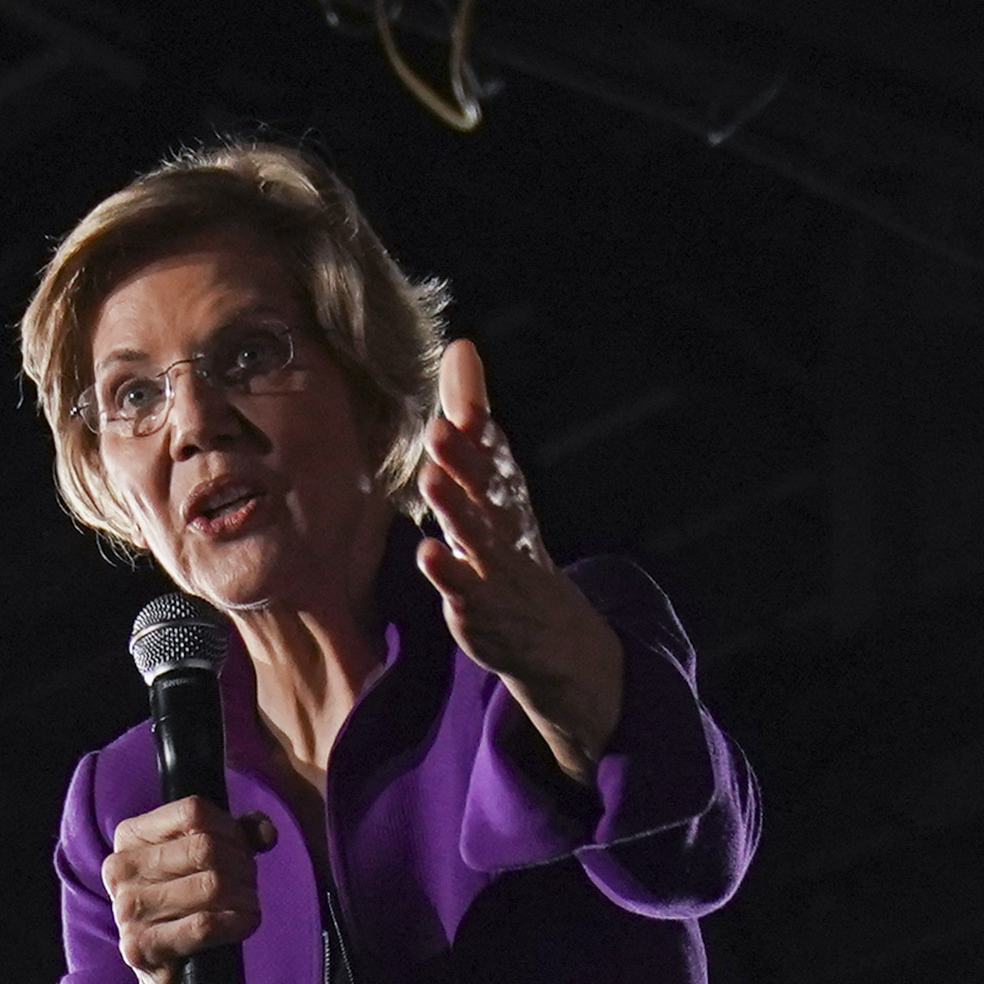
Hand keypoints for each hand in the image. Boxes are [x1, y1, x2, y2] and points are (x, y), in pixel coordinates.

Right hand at [93, 796, 264, 983]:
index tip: (243, 850)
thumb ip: (237, 836)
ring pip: (209, 883)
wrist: (172, 981)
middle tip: (251, 885)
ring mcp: (126, 909)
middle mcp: (119, 869)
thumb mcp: (208, 866)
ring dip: (244, 895)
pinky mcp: (140, 946)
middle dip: (242, 866)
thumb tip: (263, 830)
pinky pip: (204, 924)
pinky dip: (235, 922)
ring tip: (248, 906)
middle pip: (205, 847)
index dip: (232, 828)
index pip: (194, 811)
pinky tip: (243, 924)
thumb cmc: (191, 913)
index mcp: (129, 838)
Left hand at [415, 339, 622, 775]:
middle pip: (488, 489)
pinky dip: (451, 574)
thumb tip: (460, 344)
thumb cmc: (510, 544)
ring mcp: (498, 572)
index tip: (457, 394)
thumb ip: (472, 418)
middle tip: (441, 429)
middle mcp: (506, 528)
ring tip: (432, 481)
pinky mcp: (484, 613)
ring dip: (458, 510)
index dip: (475, 426)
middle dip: (466, 460)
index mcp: (507, 493)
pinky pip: (468, 592)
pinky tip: (428, 553)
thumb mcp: (494, 480)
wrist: (554, 639)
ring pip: (480, 538)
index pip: (493, 454)